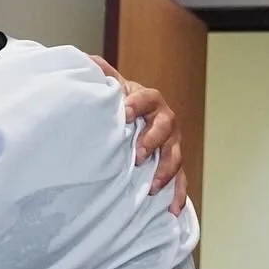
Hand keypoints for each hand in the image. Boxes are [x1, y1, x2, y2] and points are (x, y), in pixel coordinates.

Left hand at [86, 59, 186, 214]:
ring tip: (152, 186)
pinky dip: (179, 195)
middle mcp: (165, 122)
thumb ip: (102, 74)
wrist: (136, 116)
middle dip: (153, 142)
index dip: (137, 104)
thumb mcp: (113, 87)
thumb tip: (87, 59)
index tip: (124, 112)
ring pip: (175, 156)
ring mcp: (172, 144)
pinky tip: (172, 209)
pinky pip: (181, 181)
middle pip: (165, 129)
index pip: (147, 99)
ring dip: (165, 171)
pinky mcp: (174, 164)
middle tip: (138, 156)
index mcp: (149, 101)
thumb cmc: (122, 103)